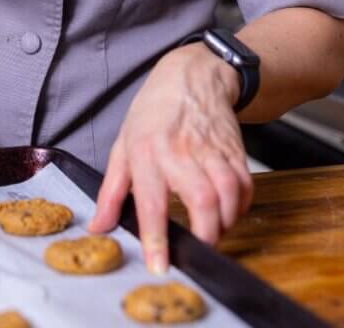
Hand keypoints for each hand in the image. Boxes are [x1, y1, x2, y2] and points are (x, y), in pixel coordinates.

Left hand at [89, 44, 252, 272]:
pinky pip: (245, 186)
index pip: (151, 201)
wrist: (192, 76)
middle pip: (202, 200)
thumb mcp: (123, 145)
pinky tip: (227, 211)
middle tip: (197, 249)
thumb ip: (111, 190)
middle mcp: (180, 151)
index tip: (159, 265)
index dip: (156, 237)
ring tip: (212, 231)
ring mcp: (211, 149)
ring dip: (224, 223)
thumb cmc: (154, 112)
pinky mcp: (234, 149)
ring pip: (228, 194)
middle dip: (205, 235)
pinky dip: (240, 206)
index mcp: (146, 151)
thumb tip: (98, 226)